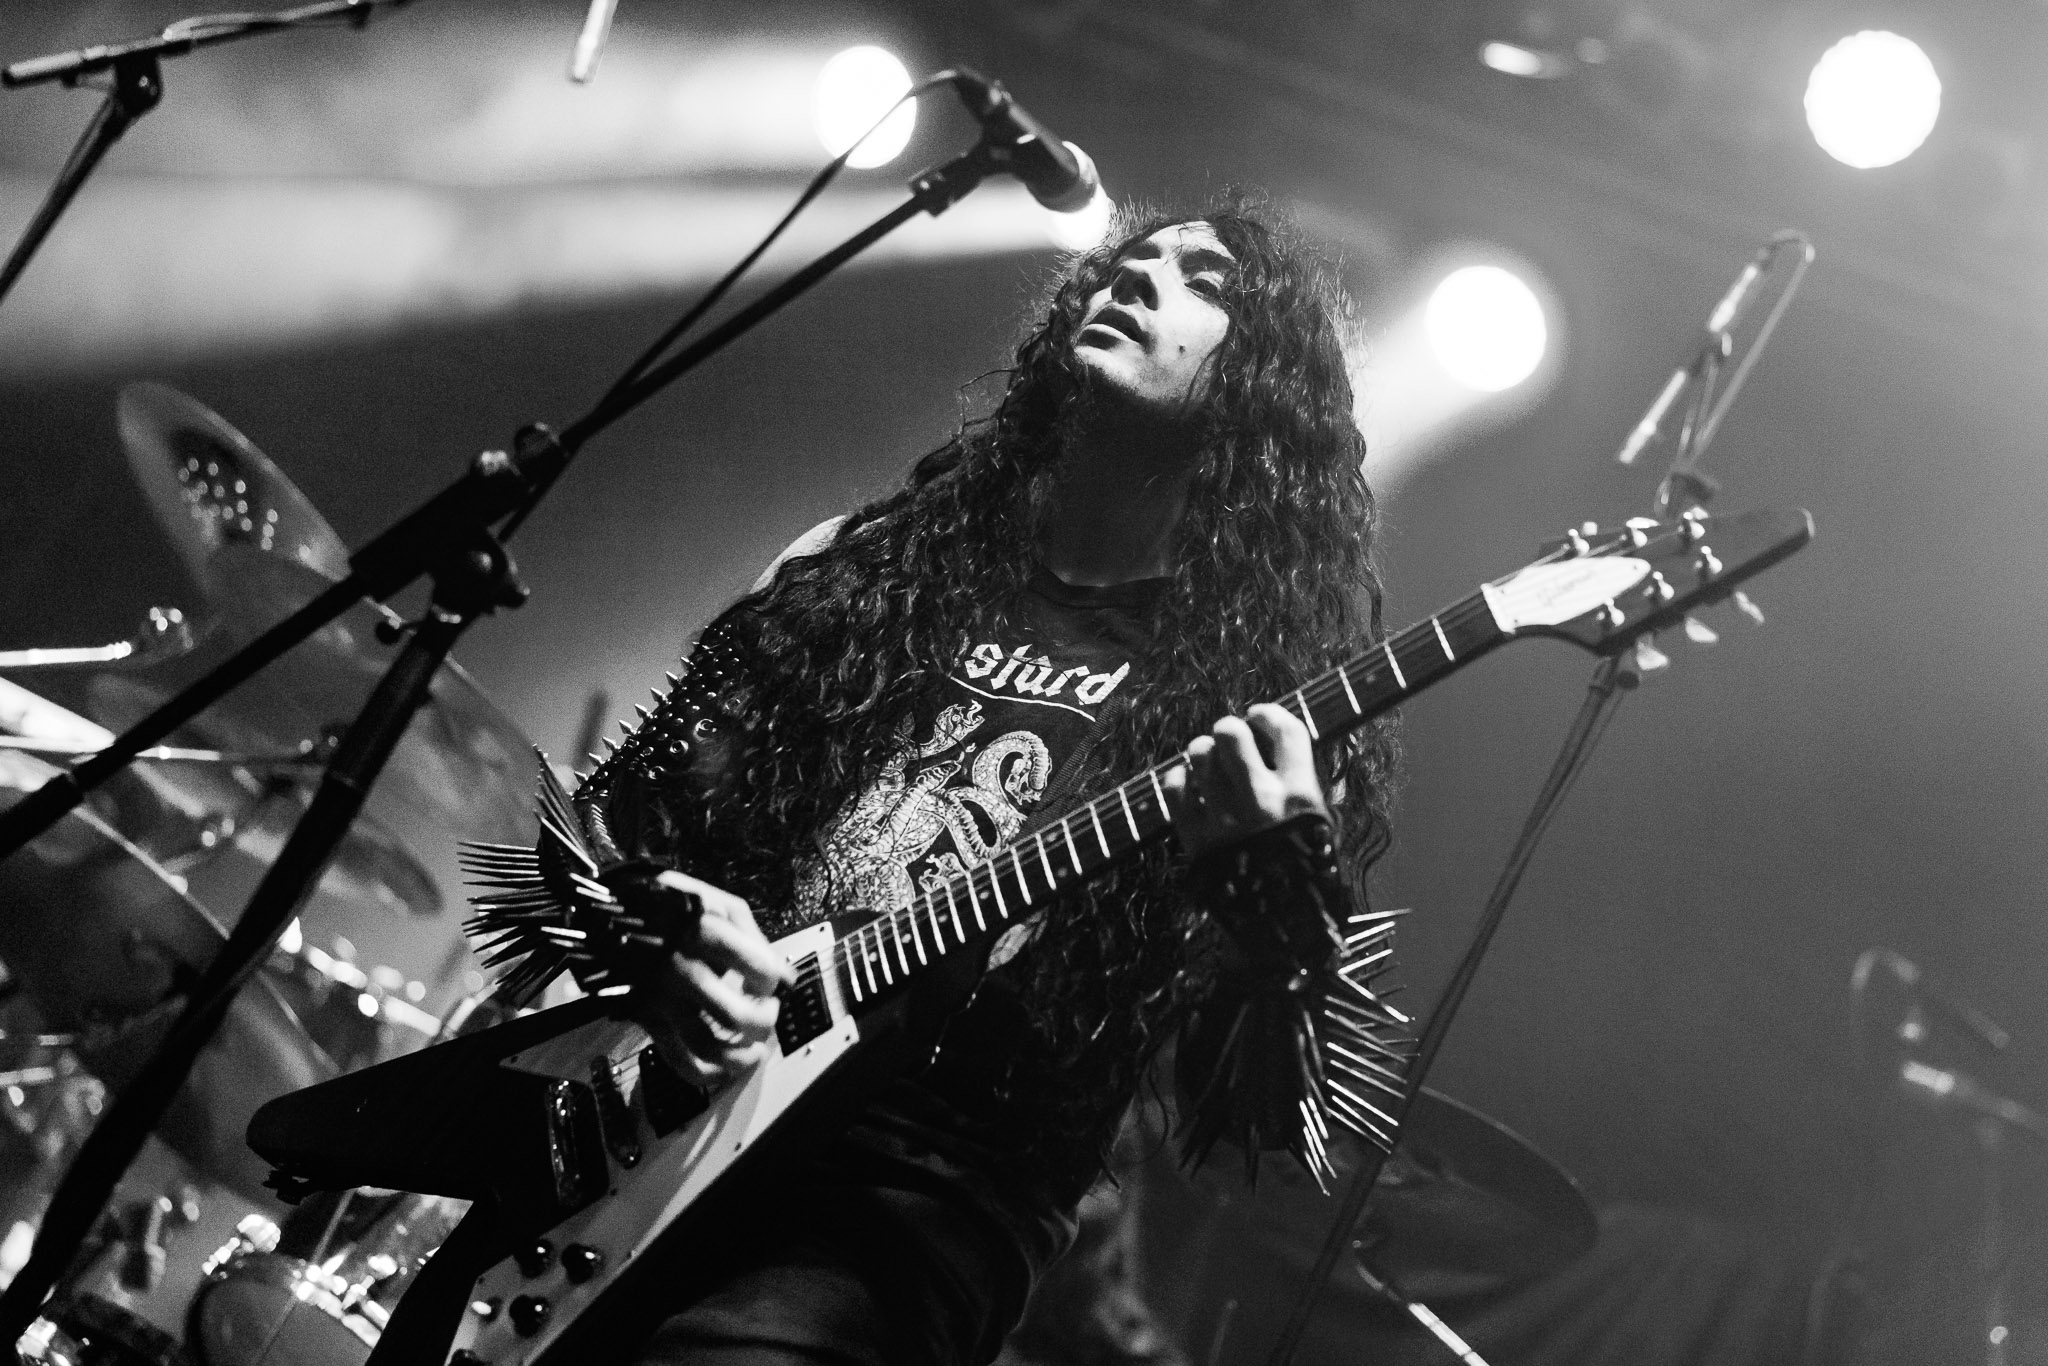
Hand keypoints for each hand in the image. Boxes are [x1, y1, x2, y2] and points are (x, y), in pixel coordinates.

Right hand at [630, 871, 793, 1084]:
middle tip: (767, 1013)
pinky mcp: (647, 1017)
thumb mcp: (711, 900)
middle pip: (736, 1015)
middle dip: (763, 1021)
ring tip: (755, 1050)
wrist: (606, 915)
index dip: (773, 979)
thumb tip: (785, 976)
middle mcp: (679, 968)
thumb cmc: (666, 906)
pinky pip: (679, 1060)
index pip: (757, 966)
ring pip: (709, 1047)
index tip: (772, 980)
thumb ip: (750, 934)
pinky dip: (709, 1073)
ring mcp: (661, 997)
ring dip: (742, 1057)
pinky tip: (726, 1066)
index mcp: (700, 932)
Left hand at [1162, 703, 1329, 859]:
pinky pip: (1175, 786)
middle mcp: (1262, 801)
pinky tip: (1191, 784)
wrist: (1277, 930)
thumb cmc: (1304, 875)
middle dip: (1229, 729)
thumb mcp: (1322, 828)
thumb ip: (1308, 785)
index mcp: (1301, 796)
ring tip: (1208, 763)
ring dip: (1202, 751)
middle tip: (1230, 740)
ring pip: (1199, 753)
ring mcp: (1225, 819)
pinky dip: (1180, 778)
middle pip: (1232, 732)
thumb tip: (1289, 744)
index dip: (1269, 713)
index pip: (1286, 730)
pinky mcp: (1195, 837)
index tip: (1259, 715)